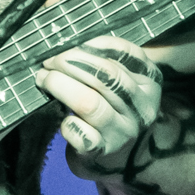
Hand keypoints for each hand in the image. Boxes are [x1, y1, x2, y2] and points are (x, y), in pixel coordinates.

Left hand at [39, 35, 165, 176]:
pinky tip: (62, 120)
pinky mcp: (104, 152)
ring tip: (44, 79)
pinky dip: (67, 125)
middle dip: (70, 63)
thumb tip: (65, 36)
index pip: (124, 52)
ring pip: (90, 103)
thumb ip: (104, 59)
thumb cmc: (114, 108)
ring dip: (61, 87)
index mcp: (150, 80)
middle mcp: (142, 106)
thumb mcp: (122, 81)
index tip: (66, 44)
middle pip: (105, 77)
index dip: (90, 45)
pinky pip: (82, 136)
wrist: (124, 158)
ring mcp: (125, 131)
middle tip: (48, 61)